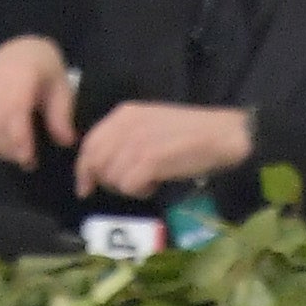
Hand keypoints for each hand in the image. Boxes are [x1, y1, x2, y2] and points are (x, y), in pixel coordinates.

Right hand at [0, 31, 74, 167]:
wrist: (20, 50)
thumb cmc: (45, 71)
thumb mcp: (62, 89)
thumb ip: (62, 116)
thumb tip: (66, 141)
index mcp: (20, 75)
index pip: (14, 110)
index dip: (19, 139)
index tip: (29, 159)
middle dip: (11, 150)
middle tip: (29, 161)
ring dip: (0, 148)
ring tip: (18, 152)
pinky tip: (4, 143)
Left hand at [71, 95, 249, 199]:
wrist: (221, 135)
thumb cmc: (190, 132)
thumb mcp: (150, 125)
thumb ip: (125, 138)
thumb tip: (103, 166)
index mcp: (124, 114)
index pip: (89, 143)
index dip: (84, 169)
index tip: (85, 188)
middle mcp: (125, 125)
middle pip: (96, 164)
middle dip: (107, 181)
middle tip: (130, 186)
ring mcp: (136, 143)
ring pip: (112, 178)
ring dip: (127, 188)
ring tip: (149, 181)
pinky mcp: (149, 161)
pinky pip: (128, 186)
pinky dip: (140, 192)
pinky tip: (155, 184)